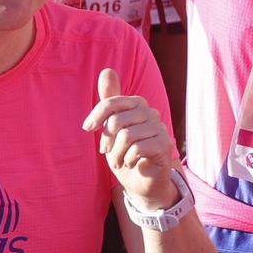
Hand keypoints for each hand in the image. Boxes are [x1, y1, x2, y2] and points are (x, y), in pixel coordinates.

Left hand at [82, 68, 179, 206]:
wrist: (144, 181)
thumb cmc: (126, 152)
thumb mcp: (113, 128)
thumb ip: (110, 101)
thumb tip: (107, 70)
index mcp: (137, 104)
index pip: (112, 102)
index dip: (97, 115)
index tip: (87, 129)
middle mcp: (151, 113)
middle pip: (117, 121)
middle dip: (107, 140)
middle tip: (107, 152)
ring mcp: (160, 128)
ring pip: (127, 136)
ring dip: (117, 154)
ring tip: (118, 161)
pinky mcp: (165, 145)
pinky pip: (139, 148)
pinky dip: (129, 159)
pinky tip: (131, 163)